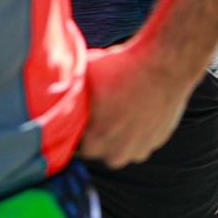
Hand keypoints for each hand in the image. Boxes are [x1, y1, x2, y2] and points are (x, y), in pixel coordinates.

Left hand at [79, 39, 196, 167]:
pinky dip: (139, 125)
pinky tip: (138, 104)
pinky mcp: (159, 140)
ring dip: (119, 132)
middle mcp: (116, 155)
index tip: (77, 112)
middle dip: (97, 131)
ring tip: (121, 104)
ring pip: (121, 145)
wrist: (164, 63)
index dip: (73, 127)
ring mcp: (140, 149)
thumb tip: (53, 94)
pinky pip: (142, 137)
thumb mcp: (84, 78)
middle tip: (100, 107)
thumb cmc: (121, 67)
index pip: (72, 145)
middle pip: (98, 148)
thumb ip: (68, 95)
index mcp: (92, 145)